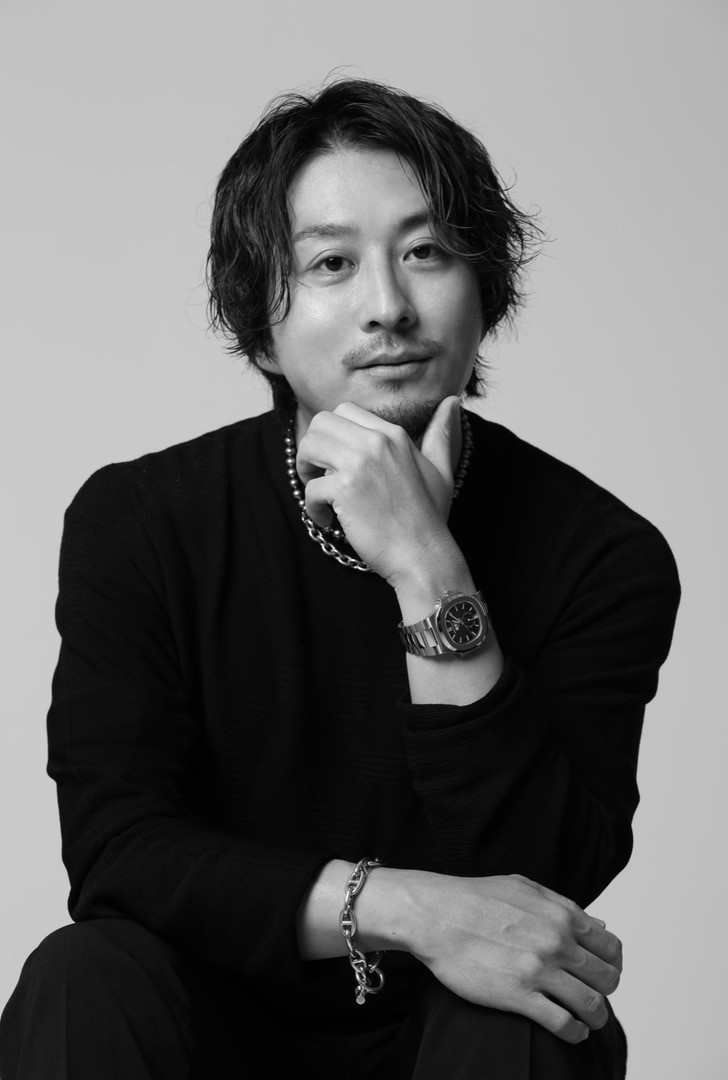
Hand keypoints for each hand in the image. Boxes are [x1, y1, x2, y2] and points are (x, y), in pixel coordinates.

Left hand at [296, 397, 462, 584]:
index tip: (334, 457)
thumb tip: (452, 401)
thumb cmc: (430, 517)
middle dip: (312, 446)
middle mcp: (375, 442)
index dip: (333, 432)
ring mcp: (359, 464)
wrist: (423, 555)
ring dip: (305, 470)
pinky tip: (328, 521)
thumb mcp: (441, 469)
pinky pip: (310, 488)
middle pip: (321, 423)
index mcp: (393, 435)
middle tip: (318, 473)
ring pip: (308, 446)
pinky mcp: (343, 489)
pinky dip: (312, 507)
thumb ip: (441, 434)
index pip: (345, 411)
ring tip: (318, 493)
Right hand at [405, 872, 621, 1043]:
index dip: (611, 964)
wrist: (435, 914)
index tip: (600, 973)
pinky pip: (564, 1024)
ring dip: (596, 1018)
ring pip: (593, 1005)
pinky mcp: (518, 995)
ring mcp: (539, 969)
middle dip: (605, 991)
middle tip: (592, 997)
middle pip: (608, 979)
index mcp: (562, 914)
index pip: (612, 948)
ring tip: (586, 1021)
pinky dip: (574, 1033)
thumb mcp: (525, 889)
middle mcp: (557, 941)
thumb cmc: (475, 898)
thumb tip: (600, 926)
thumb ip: (564, 906)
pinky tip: (569, 1031)